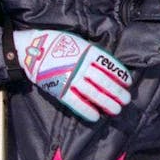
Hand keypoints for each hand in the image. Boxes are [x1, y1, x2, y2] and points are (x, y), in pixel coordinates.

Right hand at [12, 29, 131, 121]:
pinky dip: (87, 110)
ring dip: (107, 102)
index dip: (120, 75)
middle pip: (104, 82)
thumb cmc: (57, 43)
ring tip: (117, 110)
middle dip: (117, 92)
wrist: (32, 48)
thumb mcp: (79, 42)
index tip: (128, 83)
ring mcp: (71, 78)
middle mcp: (82, 65)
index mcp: (88, 52)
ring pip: (93, 93)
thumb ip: (91, 53)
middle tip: (126, 100)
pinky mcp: (60, 89)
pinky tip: (96, 116)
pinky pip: (76, 102)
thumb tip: (106, 66)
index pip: (109, 65)